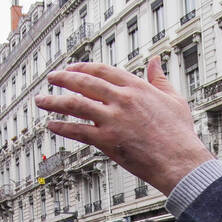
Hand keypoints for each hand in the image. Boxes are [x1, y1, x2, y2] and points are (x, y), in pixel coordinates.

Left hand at [38, 57, 213, 196]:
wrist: (180, 161)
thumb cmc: (180, 134)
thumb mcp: (174, 99)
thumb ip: (160, 79)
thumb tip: (155, 61)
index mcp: (136, 87)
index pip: (102, 70)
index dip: (83, 67)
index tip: (72, 68)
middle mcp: (121, 99)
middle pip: (84, 83)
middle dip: (63, 79)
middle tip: (51, 78)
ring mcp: (113, 120)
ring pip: (75, 105)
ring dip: (54, 102)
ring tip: (40, 100)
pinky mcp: (107, 140)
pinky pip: (78, 131)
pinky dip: (62, 127)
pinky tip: (51, 126)